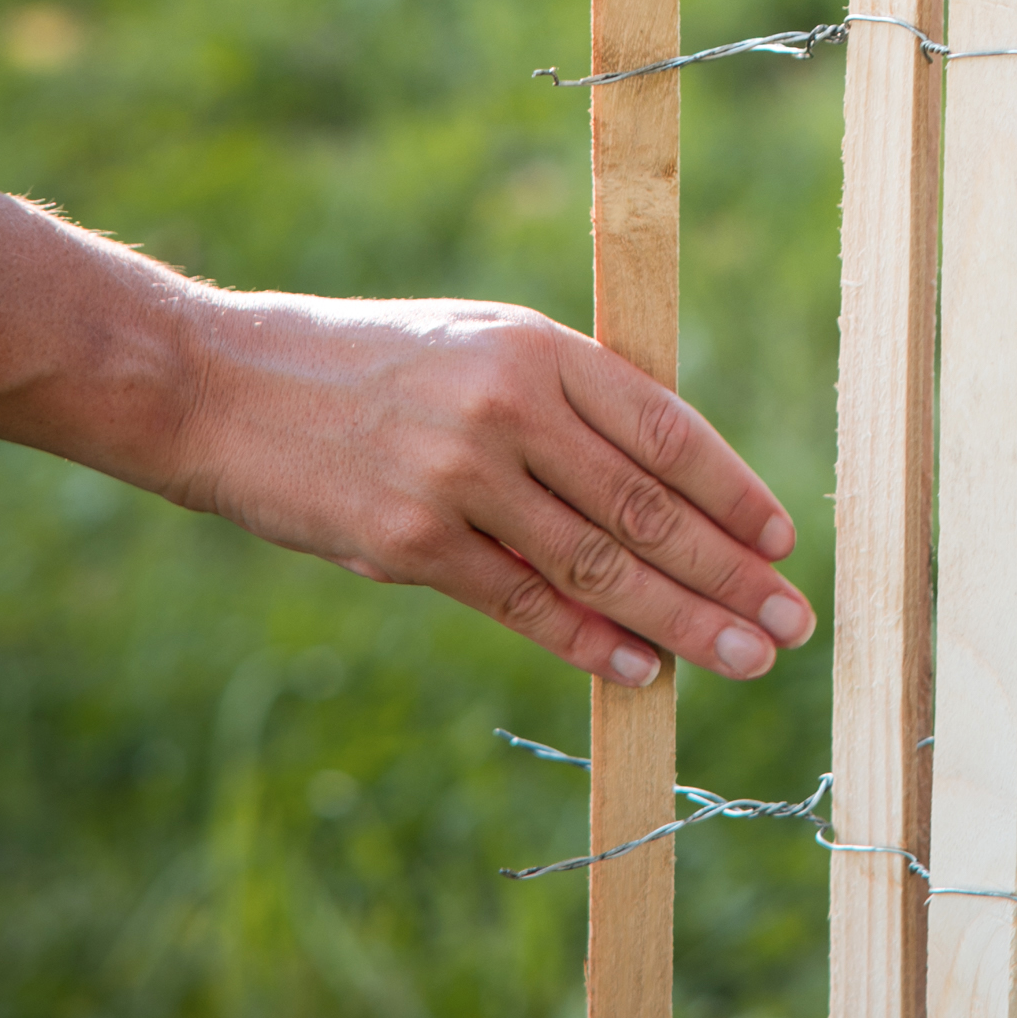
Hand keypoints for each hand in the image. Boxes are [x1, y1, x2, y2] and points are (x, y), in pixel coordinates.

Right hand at [172, 288, 815, 688]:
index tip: (782, 541)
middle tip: (791, 622)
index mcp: (538, 348)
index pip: (665, 429)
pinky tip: (644, 670)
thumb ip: (565, 405)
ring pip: (598, 564)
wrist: (225, 386)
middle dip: (729, 573)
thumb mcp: (476, 347)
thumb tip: (665, 489)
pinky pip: (523, 604)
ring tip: (744, 657)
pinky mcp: (410, 543)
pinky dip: (590, 643)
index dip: (732, 492)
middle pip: (646, 507)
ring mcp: (459, 478)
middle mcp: (508, 407)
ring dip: (682, 620)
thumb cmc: (367, 366)